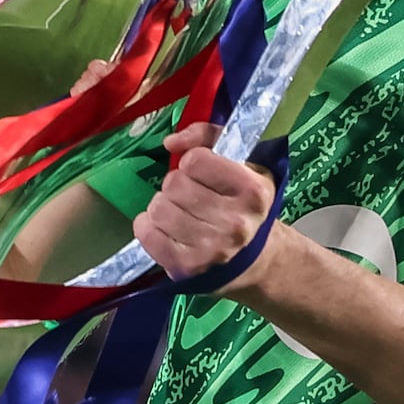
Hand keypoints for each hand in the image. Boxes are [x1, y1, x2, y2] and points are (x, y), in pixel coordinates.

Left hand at [132, 144, 280, 290]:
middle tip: (188, 194)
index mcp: (253, 191)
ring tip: (178, 211)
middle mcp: (236, 223)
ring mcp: (211, 249)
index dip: (192, 162)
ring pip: (158, 208)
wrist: (256, 259)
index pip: (195, 160)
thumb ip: (207, 136)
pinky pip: (147, 233)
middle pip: (174, 184)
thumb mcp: (240, 162)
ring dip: (163, 205)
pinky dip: (147, 226)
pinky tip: (164, 227)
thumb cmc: (242, 203)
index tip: (200, 173)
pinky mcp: (188, 267)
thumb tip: (171, 142)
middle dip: (176, 185)